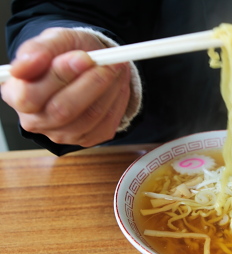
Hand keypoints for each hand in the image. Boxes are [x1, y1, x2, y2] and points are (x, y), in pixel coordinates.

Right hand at [0, 27, 130, 146]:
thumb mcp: (53, 39)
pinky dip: (117, 100)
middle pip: (62, 110)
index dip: (59, 76)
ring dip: (109, 90)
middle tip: (109, 62)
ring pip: (89, 117)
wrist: (89, 64)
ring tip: (116, 68)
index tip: (84, 57)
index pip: (31, 95)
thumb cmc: (66, 52)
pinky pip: (106, 123)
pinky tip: (117, 84)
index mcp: (16, 94)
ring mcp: (62, 134)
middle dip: (91, 83)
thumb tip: (28, 63)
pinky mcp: (87, 139)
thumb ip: (38, 48)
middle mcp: (36, 120)